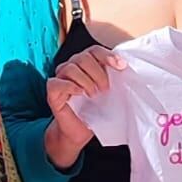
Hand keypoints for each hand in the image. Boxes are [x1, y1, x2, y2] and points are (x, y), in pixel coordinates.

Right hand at [45, 45, 124, 166]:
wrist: (80, 131)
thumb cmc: (96, 111)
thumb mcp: (110, 94)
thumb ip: (116, 80)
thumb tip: (129, 71)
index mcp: (86, 64)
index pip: (94, 50)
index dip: (107, 56)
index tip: (121, 66)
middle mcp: (72, 67)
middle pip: (83, 58)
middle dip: (98, 72)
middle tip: (106, 89)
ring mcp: (60, 78)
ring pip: (70, 68)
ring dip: (85, 80)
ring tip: (94, 94)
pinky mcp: (52, 92)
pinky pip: (56, 83)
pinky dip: (70, 86)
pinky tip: (80, 93)